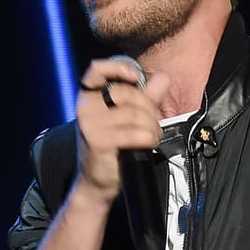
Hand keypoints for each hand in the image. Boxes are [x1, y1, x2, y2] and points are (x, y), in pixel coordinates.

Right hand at [74, 58, 171, 201]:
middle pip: (128, 93)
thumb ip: (146, 96)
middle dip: (149, 108)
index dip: (118, 67)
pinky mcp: (98, 141)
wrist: (97, 182)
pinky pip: (135, 133)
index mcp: (89, 97)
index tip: (135, 77)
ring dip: (152, 127)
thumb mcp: (129, 118)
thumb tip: (163, 77)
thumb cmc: (112, 148)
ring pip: (135, 115)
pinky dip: (149, 138)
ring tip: (151, 136)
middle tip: (152, 123)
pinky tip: (148, 144)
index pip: (97, 70)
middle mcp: (85, 107)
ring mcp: (90, 124)